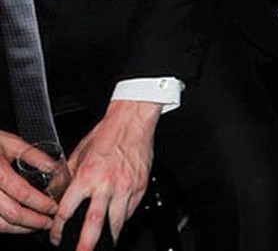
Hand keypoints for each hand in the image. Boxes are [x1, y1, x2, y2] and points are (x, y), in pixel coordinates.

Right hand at [0, 130, 58, 234]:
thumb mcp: (12, 143)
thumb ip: (34, 156)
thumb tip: (55, 168)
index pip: (22, 193)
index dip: (40, 203)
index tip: (54, 207)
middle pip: (12, 214)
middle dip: (34, 221)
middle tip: (49, 222)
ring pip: (0, 225)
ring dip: (20, 229)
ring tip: (36, 226)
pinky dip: (7, 227)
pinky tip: (19, 225)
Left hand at [52, 100, 159, 250]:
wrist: (133, 120)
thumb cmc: (107, 133)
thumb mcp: (79, 153)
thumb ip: (67, 177)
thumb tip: (55, 194)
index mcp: (86, 175)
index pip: (67, 211)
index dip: (58, 228)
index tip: (56, 236)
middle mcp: (106, 184)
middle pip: (94, 224)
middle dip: (85, 245)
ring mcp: (126, 186)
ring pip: (116, 222)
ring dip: (108, 237)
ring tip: (104, 245)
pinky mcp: (140, 185)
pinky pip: (131, 210)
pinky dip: (123, 218)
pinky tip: (117, 220)